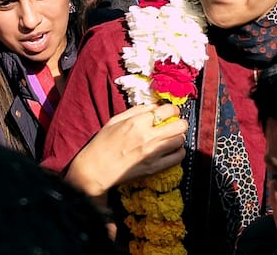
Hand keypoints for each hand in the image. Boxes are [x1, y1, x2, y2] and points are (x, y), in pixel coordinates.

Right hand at [65, 103, 187, 197]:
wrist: (95, 170)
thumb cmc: (102, 143)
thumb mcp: (116, 120)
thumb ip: (137, 110)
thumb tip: (155, 105)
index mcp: (137, 122)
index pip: (167, 110)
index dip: (172, 109)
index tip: (170, 112)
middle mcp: (148, 136)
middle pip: (180, 125)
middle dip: (179, 123)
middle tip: (174, 124)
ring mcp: (153, 153)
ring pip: (180, 140)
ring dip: (178, 137)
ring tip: (171, 138)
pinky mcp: (155, 168)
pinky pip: (178, 158)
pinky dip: (178, 152)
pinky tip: (171, 151)